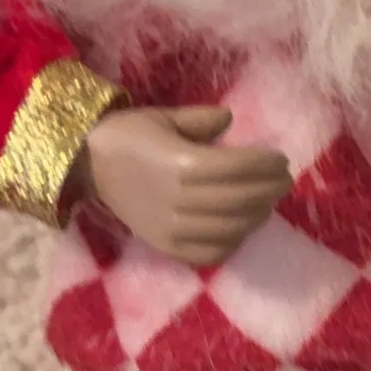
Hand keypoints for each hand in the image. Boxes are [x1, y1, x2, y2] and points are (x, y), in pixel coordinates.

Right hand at [75, 104, 290, 265]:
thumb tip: (228, 120)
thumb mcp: (163, 117)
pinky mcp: (166, 247)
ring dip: (257, 215)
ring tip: (266, 202)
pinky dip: (232, 243)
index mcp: (182, 164)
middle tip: (284, 181)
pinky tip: (240, 228)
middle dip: (270, 189)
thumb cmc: (128, 135)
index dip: (266, 165)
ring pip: (232, 228)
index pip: (239, 168)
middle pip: (241, 199)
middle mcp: (181, 200)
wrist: (87, 165)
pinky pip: (210, 253)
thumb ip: (200, 120)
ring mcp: (173, 228)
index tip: (280, 160)